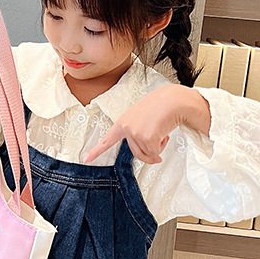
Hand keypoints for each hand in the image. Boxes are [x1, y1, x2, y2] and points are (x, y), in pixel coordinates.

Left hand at [84, 85, 207, 163]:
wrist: (173, 99)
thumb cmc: (161, 106)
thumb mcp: (143, 118)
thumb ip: (139, 132)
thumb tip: (151, 154)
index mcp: (123, 122)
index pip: (107, 139)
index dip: (96, 151)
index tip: (86, 159)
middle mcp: (126, 128)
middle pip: (136, 153)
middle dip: (149, 154)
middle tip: (159, 145)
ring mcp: (135, 133)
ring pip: (147, 154)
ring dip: (158, 147)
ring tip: (162, 131)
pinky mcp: (146, 138)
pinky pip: (155, 152)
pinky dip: (163, 146)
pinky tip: (165, 133)